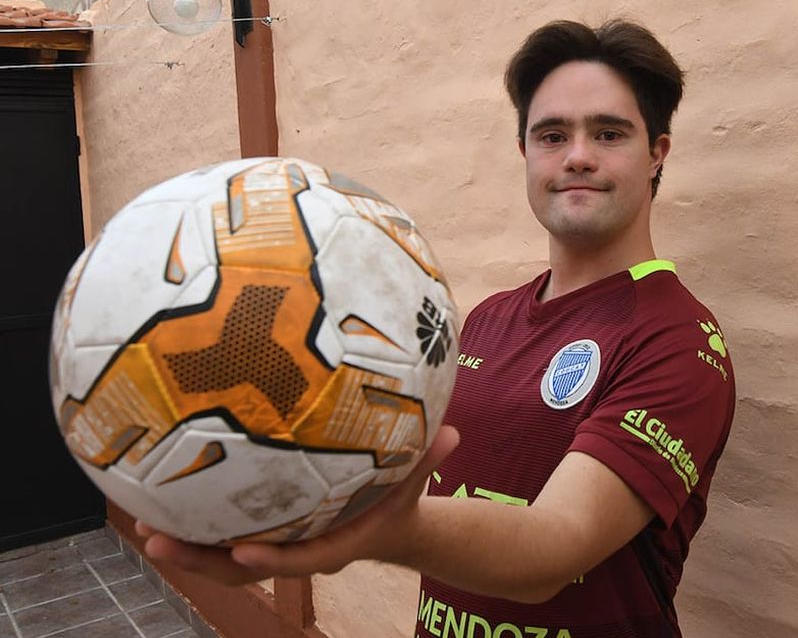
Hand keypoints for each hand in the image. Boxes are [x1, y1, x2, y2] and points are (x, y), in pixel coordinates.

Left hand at [136, 425, 459, 585]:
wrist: (385, 528)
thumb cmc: (396, 501)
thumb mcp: (414, 481)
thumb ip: (429, 458)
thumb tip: (453, 432)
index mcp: (333, 545)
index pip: (300, 561)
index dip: (271, 559)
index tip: (242, 550)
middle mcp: (297, 551)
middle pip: (243, 567)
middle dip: (199, 558)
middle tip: (157, 540)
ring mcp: (276, 545)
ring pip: (222, 557)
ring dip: (183, 545)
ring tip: (141, 522)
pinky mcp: (262, 533)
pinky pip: (221, 536)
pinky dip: (191, 525)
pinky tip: (157, 499)